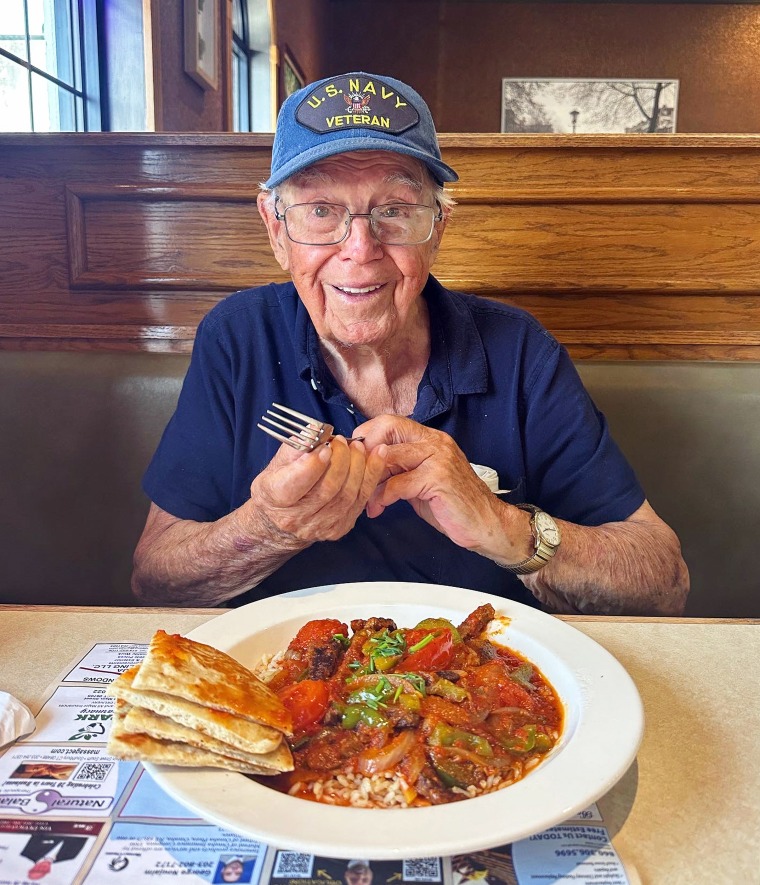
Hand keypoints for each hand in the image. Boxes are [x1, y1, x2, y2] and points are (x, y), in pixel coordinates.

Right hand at [249, 437, 386, 543]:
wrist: (282, 520)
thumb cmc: (280, 484)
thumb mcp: (278, 463)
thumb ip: (296, 448)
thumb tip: (315, 432)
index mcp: (276, 497)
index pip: (296, 483)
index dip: (314, 465)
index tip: (326, 446)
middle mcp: (297, 517)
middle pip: (327, 489)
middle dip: (341, 460)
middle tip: (342, 441)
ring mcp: (320, 525)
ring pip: (347, 495)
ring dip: (359, 467)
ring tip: (358, 446)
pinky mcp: (339, 527)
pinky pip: (361, 500)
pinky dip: (371, 476)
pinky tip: (377, 457)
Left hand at [356, 416, 507, 550]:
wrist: (486, 523)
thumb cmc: (451, 505)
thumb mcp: (420, 480)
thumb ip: (398, 468)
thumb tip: (366, 466)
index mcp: (430, 438)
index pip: (390, 422)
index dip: (367, 436)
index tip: (356, 460)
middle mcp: (435, 441)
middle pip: (388, 428)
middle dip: (365, 452)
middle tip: (357, 476)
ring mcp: (438, 458)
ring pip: (388, 456)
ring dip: (370, 480)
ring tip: (366, 500)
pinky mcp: (438, 479)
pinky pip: (397, 483)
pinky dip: (382, 497)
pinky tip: (379, 509)